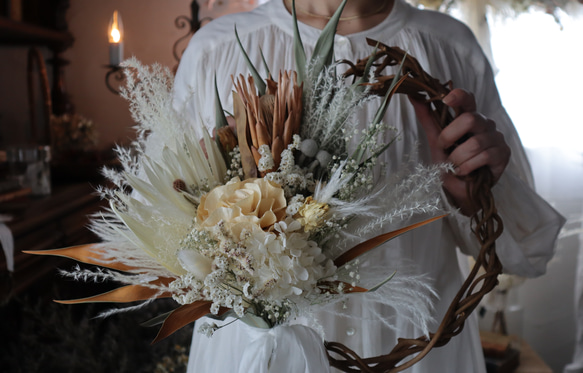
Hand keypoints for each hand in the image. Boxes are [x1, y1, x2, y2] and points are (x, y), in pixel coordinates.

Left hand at [409, 88, 510, 215]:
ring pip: (476, 142)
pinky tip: (464, 172)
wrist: (458, 191)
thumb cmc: (449, 164)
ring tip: (454, 166)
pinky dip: (468, 166)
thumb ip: (427, 119)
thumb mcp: (435, 141)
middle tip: (444, 149)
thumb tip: (412, 96)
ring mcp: (496, 138)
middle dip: (450, 137)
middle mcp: (485, 124)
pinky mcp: (504, 153)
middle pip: (471, 119)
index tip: (446, 100)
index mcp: (469, 117)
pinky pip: (485, 156)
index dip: (459, 95)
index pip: (468, 98)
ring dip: (458, 158)